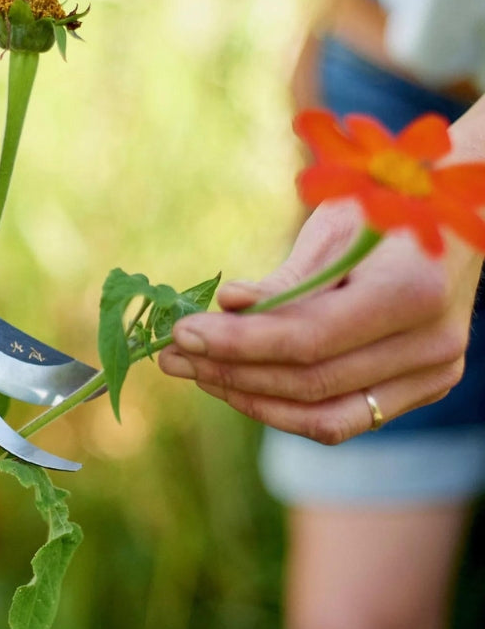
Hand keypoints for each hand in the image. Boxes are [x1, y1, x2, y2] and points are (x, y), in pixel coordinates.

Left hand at [158, 200, 483, 442]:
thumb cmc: (388, 210)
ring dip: (249, 397)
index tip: (182, 333)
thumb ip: (285, 280)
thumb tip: (227, 305)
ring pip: (322, 415)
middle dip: (230, 371)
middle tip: (173, 357)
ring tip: (197, 374)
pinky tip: (239, 385)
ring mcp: (431, 376)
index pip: (308, 338)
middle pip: (309, 382)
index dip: (238, 342)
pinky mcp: (418, 390)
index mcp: (411, 291)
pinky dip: (284, 408)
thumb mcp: (335, 227)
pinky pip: (340, 418)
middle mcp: (430, 346)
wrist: (460, 223)